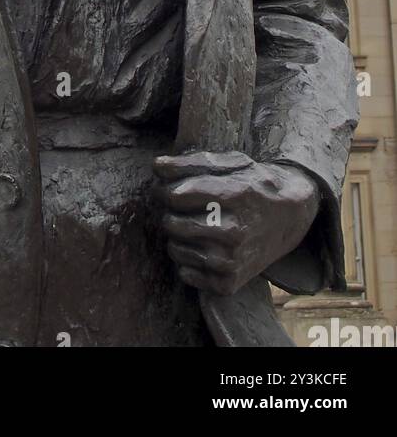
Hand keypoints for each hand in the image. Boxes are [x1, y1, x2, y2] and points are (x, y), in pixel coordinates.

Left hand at [154, 151, 319, 295]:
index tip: (170, 187)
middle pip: (171, 222)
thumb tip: (157, 166)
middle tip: (183, 208)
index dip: (165, 189)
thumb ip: (190, 163)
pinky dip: (187, 259)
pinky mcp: (229, 283)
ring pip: (174, 248)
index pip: (175, 195)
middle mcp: (234, 231)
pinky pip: (185, 273)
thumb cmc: (253, 184)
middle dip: (171, 212)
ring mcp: (233, 260)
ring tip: (195, 225)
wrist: (289, 217)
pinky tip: (202, 246)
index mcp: (234, 196)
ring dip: (177, 236)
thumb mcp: (230, 163)